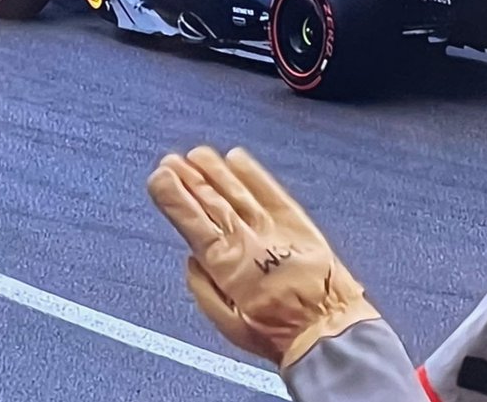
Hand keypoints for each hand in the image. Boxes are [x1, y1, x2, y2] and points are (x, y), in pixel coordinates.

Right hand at [147, 146, 378, 367]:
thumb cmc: (278, 333)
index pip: (190, 220)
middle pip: (208, 198)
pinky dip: (250, 170)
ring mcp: (269, 225)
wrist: (327, 330)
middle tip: (170, 160)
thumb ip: (203, 289)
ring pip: (233, 188)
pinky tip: (235, 156)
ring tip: (196, 154)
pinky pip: (267, 186)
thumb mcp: (229, 325)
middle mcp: (244, 238)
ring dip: (213, 168)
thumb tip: (191, 261)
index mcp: (225, 264)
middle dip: (186, 177)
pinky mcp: (294, 218)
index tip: (159, 178)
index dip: (173, 196)